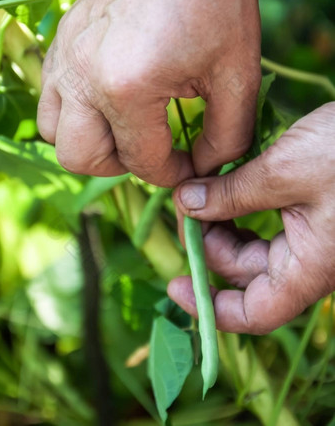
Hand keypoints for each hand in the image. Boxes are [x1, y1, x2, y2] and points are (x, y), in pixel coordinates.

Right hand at [37, 0, 260, 186]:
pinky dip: (76, 114)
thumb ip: (226, 139)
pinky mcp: (60, 45)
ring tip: (126, 129)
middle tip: (153, 149)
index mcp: (128, 88)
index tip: (189, 164)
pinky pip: (51, 100)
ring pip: (53, 134)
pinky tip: (110, 100)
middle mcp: (83, 78)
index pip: (142, 162)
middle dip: (121, 165)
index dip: (172, 173)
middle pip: (80, 159)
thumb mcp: (238, 76)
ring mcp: (64, 59)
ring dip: (90, 143)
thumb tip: (204, 170)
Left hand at [169, 102, 334, 333]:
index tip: (175, 285)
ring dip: (221, 224)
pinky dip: (239, 207)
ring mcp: (309, 236)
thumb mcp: (283, 172)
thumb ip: (231, 194)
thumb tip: (185, 203)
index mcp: (309, 267)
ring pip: (251, 247)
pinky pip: (265, 222)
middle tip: (185, 204)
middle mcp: (309, 259)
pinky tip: (225, 184)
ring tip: (201, 190)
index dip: (210, 308)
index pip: (254, 312)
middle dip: (208, 244)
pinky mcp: (308, 212)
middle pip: (244, 273)